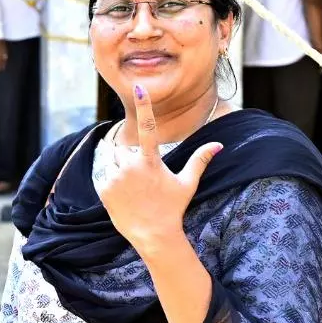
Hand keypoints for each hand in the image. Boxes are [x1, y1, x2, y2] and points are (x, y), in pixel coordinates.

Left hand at [95, 85, 220, 257]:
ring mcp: (115, 178)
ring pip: (112, 161)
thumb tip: (218, 144)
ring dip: (119, 169)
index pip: (148, 127)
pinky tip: (124, 197)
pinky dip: (111, 182)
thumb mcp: (187, 183)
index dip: (145, 105)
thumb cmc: (172, 208)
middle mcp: (130, 166)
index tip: (139, 87)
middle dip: (129, 158)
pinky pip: (103, 176)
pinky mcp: (103, 188)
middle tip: (142, 180)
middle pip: (123, 149)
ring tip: (133, 189)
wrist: (153, 235)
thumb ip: (199, 160)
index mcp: (151, 161)